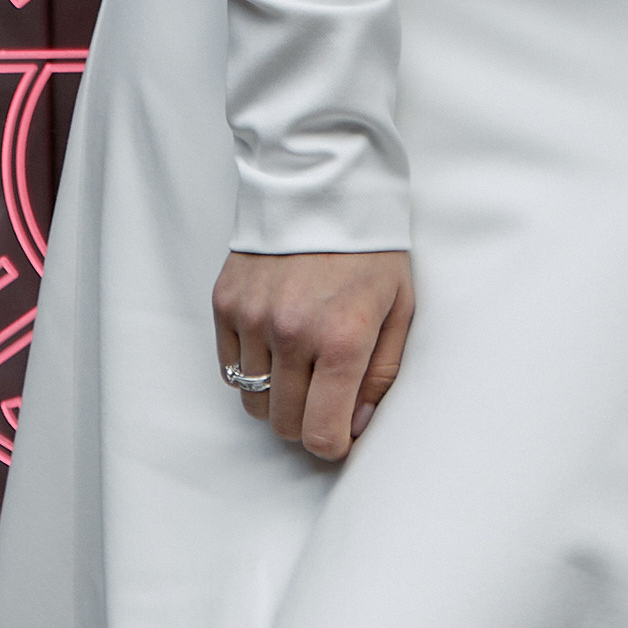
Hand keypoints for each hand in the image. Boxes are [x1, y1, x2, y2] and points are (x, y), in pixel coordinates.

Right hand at [214, 249, 412, 461]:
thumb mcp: (401, 306)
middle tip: (324, 393)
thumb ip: (382, 372)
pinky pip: (230, 369)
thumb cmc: (371, 247)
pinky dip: (251, 368)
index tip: (339, 434)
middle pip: (285, 424)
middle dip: (308, 420)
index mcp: (343, 337)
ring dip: (278, 395)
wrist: (325, 183)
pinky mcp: (226, 304)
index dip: (332, 444)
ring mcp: (254, 318)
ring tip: (301, 361)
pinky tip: (276, 341)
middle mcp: (293, 333)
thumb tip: (357, 425)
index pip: (321, 432)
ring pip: (253, 401)